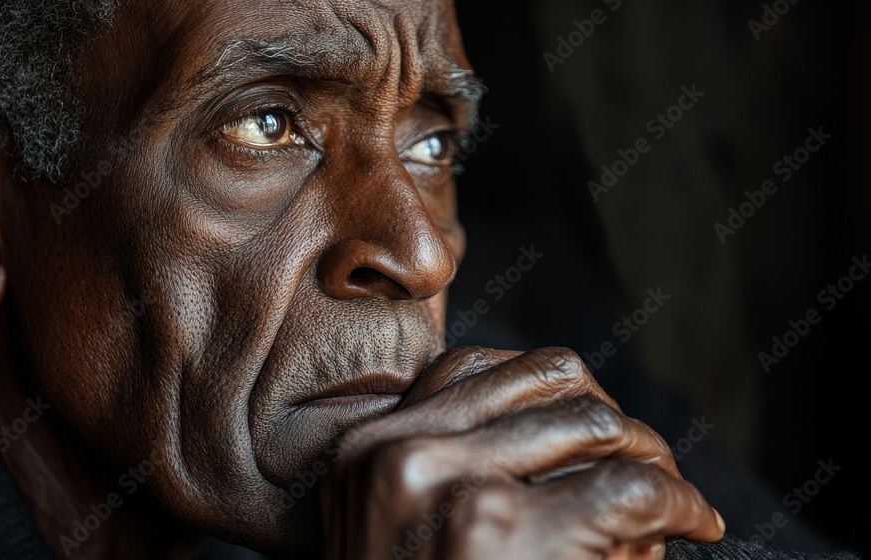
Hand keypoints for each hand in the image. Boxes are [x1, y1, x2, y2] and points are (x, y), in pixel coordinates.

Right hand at [319, 347, 724, 558]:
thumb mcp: (395, 531)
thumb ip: (452, 464)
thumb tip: (567, 412)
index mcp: (366, 449)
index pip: (472, 365)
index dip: (550, 388)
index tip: (592, 422)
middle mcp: (397, 453)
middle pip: (542, 377)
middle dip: (611, 414)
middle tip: (649, 459)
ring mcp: (449, 491)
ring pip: (593, 419)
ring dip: (650, 450)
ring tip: (670, 490)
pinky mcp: (500, 532)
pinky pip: (628, 487)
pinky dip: (679, 501)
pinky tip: (694, 524)